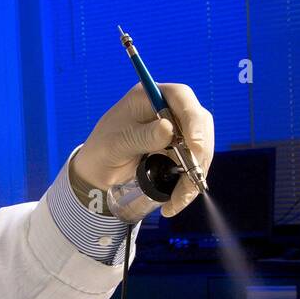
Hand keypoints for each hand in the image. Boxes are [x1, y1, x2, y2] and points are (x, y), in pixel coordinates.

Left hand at [73, 83, 214, 217]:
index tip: (195, 144)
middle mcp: (168, 109)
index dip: (192, 118)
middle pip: (198, 123)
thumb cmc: (102, 150)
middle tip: (192, 179)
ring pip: (200, 147)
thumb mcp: (116, 144)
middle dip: (199, 153)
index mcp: (149, 97)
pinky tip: (175, 202)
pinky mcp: (180, 149)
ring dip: (195, 174)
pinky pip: (193, 164)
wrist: (98, 172)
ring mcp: (176, 129)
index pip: (180, 96)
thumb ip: (141, 136)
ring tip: (177, 200)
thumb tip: (168, 129)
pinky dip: (188, 183)